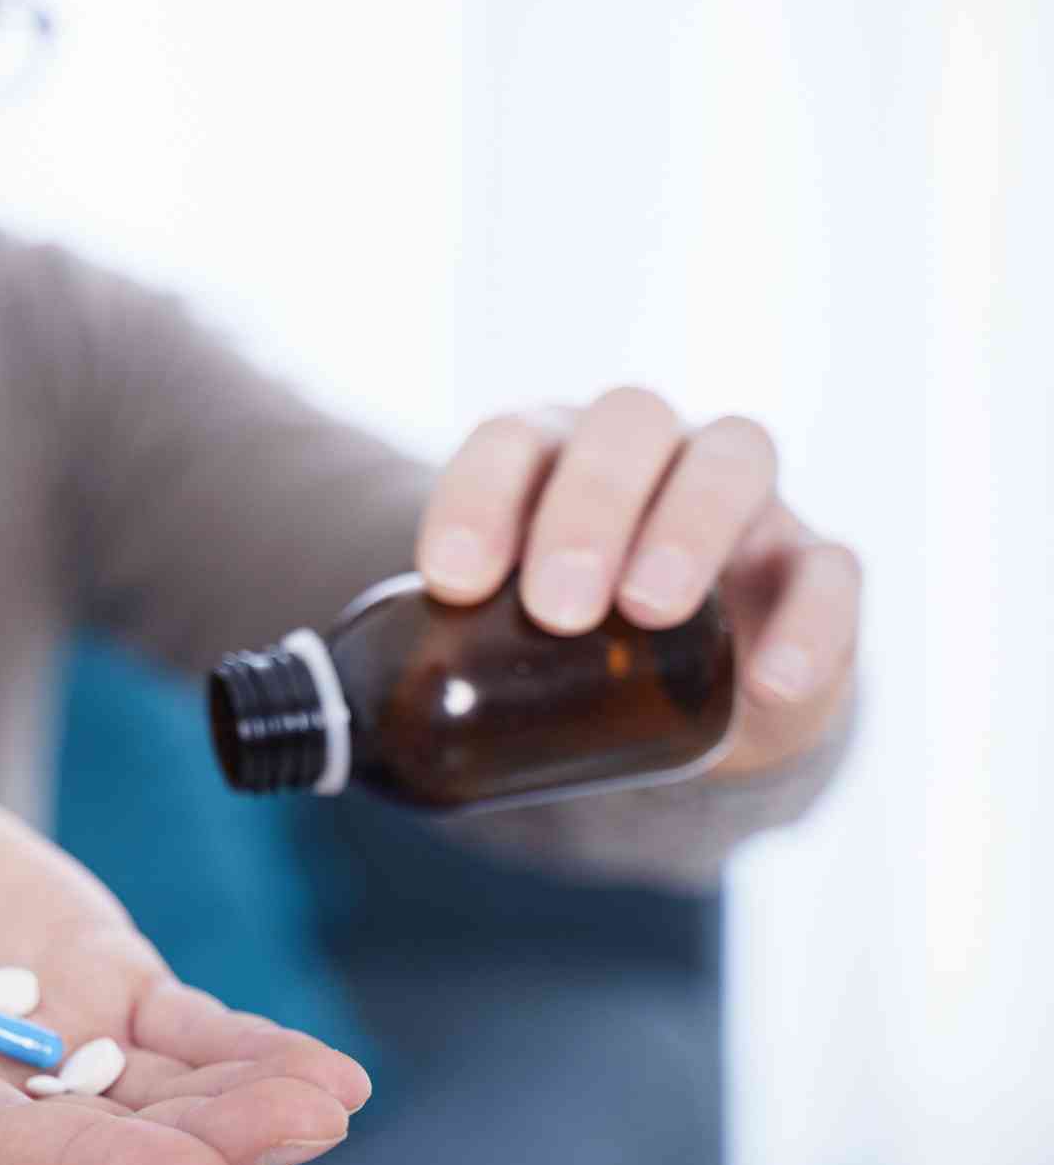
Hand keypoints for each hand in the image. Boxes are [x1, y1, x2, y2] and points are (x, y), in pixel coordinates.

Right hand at [0, 761, 369, 1164]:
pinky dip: (251, 1051)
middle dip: (206, 1142)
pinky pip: (187, 1032)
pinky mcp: (102, 988)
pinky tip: (323, 1071)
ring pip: (164, 1095)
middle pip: (105, 1143)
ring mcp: (54, 1046)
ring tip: (332, 1097)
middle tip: (301, 1127)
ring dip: (249, 1104)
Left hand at [414, 386, 861, 778]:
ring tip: (646, 612)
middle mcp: (653, 453)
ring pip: (734, 459)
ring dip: (687, 527)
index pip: (513, 440)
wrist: (686, 698)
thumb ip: (437, 656)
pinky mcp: (815, 566)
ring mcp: (746, 499)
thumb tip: (333, 737)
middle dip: (588, 508)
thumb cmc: (569, 645)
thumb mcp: (502, 637)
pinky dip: (808, 624)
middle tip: (556, 607)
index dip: (479, 494)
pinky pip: (832, 572)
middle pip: (627, 427)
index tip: (451, 581)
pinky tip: (766, 683)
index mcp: (557, 455)